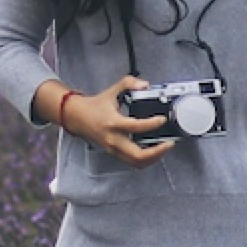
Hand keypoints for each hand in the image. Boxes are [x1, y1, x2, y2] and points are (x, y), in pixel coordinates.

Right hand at [58, 76, 174, 167]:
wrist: (77, 117)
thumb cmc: (95, 106)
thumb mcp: (111, 91)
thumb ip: (128, 83)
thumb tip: (144, 84)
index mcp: (113, 122)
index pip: (136, 126)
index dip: (152, 124)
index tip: (162, 120)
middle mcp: (114, 139)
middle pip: (137, 155)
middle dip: (157, 152)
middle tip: (169, 144)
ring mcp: (113, 149)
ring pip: (136, 162)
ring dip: (153, 158)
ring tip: (164, 148)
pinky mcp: (114, 153)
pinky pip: (132, 161)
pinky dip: (145, 159)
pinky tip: (153, 151)